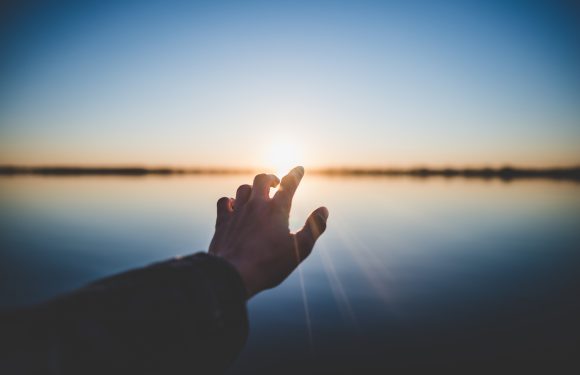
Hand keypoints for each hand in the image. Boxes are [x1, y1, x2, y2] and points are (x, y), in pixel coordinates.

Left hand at [209, 166, 328, 298]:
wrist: (233, 274)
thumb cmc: (269, 264)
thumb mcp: (300, 249)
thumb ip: (314, 228)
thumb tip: (324, 210)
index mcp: (276, 209)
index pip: (288, 184)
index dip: (295, 174)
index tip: (299, 168)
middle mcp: (256, 205)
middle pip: (262, 179)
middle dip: (271, 178)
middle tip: (276, 183)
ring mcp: (237, 212)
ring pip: (243, 188)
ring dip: (252, 189)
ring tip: (257, 195)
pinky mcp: (223, 222)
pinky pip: (225, 202)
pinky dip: (230, 201)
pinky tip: (234, 206)